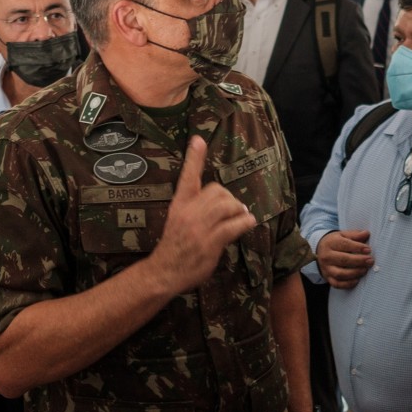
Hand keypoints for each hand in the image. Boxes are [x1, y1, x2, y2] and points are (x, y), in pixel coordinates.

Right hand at [151, 135, 256, 294]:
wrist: (164, 271)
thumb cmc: (174, 246)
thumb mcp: (178, 220)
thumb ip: (195, 208)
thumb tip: (220, 201)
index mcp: (179, 204)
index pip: (187, 177)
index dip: (194, 158)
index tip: (198, 140)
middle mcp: (189, 212)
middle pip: (218, 190)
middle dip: (230, 199)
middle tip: (234, 209)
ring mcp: (200, 227)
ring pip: (228, 205)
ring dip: (239, 210)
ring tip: (241, 216)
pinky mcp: (211, 241)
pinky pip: (235, 225)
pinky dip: (245, 222)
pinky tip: (247, 223)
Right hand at [316, 229, 372, 288]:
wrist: (320, 251)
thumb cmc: (335, 242)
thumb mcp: (343, 235)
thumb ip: (355, 235)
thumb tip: (366, 233)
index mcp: (331, 243)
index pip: (344, 245)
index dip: (358, 247)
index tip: (368, 250)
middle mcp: (327, 256)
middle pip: (343, 260)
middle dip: (359, 261)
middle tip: (370, 261)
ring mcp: (326, 268)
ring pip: (340, 274)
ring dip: (355, 273)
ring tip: (365, 269)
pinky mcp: (328, 278)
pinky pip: (337, 284)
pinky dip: (348, 284)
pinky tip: (357, 280)